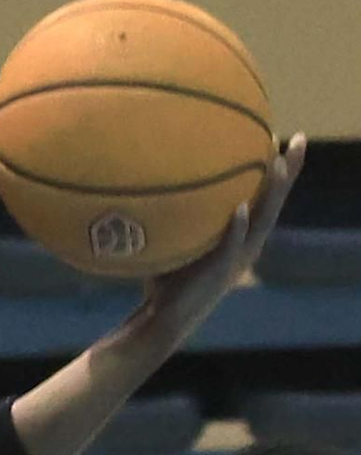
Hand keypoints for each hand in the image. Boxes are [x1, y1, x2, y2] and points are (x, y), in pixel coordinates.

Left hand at [127, 133, 304, 354]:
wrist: (165, 317)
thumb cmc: (170, 273)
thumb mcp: (180, 234)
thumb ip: (179, 208)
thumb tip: (154, 168)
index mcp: (241, 235)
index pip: (266, 196)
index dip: (281, 170)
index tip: (288, 137)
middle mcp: (246, 245)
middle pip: (274, 203)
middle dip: (288, 172)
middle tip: (300, 140)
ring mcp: (236, 259)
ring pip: (261, 222)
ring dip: (271, 194)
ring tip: (278, 165)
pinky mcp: (219, 273)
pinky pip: (230, 247)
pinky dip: (237, 228)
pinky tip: (240, 209)